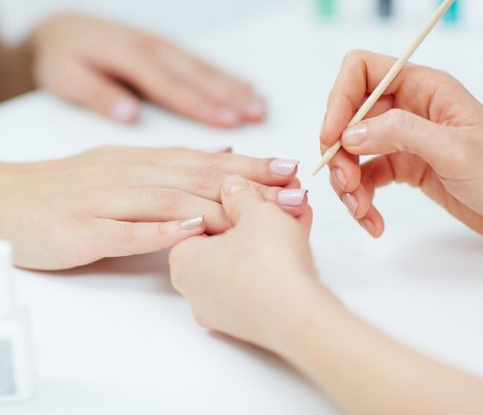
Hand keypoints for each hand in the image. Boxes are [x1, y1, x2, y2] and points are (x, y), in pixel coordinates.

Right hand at [0, 149, 305, 269]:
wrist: (6, 198)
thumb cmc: (68, 186)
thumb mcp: (124, 165)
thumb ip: (171, 162)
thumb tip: (219, 156)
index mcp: (142, 160)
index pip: (205, 160)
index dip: (250, 164)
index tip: (289, 169)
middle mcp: (131, 174)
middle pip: (198, 177)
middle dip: (251, 183)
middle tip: (294, 190)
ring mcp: (107, 200)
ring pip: (169, 200)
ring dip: (218, 207)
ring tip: (261, 214)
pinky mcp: (84, 229)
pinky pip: (126, 231)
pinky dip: (159, 232)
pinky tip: (191, 234)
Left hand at [28, 14, 264, 125]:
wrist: (60, 28)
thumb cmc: (62, 57)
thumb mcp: (65, 76)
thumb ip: (96, 94)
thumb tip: (129, 113)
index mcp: (131, 57)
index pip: (173, 87)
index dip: (203, 106)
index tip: (231, 122)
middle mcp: (153, 49)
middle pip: (198, 76)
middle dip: (231, 96)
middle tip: (259, 114)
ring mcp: (162, 47)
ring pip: (204, 68)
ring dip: (234, 86)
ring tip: (261, 104)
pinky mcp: (165, 49)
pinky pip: (199, 63)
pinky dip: (224, 75)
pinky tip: (243, 84)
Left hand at [170, 176, 482, 414]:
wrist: (306, 320)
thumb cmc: (271, 266)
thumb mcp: (256, 211)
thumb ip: (240, 188)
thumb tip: (233, 177)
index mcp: (185, 259)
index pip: (195, 212)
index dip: (221, 186)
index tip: (241, 170)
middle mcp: (199, 286)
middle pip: (225, 232)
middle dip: (254, 205)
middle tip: (276, 186)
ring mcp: (225, 304)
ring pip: (248, 251)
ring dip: (271, 224)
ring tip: (295, 202)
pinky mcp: (255, 313)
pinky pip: (263, 271)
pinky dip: (279, 248)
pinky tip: (299, 227)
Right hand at [320, 50, 482, 235]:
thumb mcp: (454, 149)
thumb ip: (401, 133)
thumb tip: (349, 134)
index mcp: (422, 87)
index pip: (361, 72)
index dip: (339, 100)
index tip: (332, 137)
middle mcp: (407, 108)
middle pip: (348, 117)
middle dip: (340, 152)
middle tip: (346, 183)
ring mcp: (401, 138)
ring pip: (351, 150)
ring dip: (347, 182)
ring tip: (360, 210)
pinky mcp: (400, 166)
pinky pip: (365, 177)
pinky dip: (361, 199)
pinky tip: (372, 220)